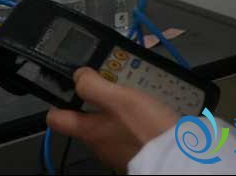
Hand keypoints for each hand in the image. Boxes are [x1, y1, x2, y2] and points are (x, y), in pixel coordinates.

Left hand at [47, 68, 178, 173]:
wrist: (179, 158)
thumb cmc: (147, 129)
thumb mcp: (118, 98)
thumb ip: (92, 85)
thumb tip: (77, 76)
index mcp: (88, 131)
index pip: (55, 119)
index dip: (57, 101)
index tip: (67, 86)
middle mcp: (98, 144)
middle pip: (83, 119)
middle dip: (93, 99)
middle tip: (109, 81)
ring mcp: (116, 150)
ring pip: (107, 124)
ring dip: (116, 107)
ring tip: (131, 91)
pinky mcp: (134, 152)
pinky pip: (126, 131)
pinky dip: (132, 118)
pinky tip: (146, 108)